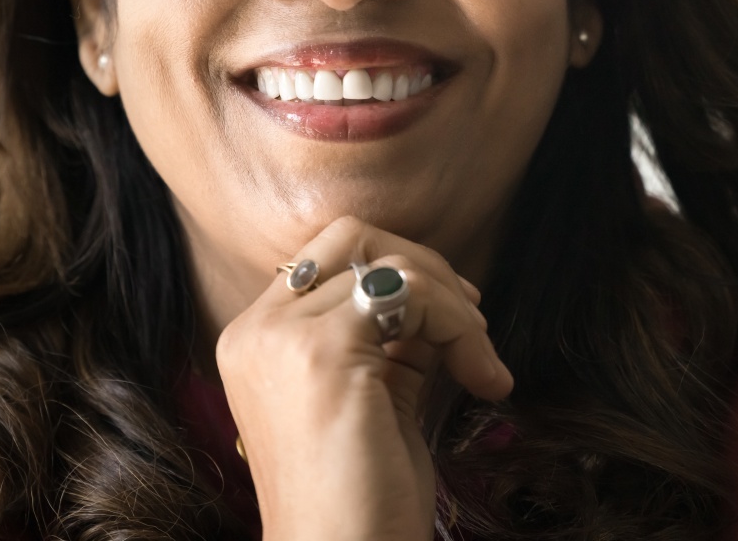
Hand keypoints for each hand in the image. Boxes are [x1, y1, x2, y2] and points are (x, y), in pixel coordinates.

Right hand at [216, 215, 512, 540]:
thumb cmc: (359, 500)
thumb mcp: (369, 397)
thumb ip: (385, 338)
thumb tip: (433, 293)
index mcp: (256, 337)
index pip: (328, 256)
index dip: (394, 269)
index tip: (449, 313)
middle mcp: (258, 327)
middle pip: (351, 237)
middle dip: (422, 265)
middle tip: (470, 320)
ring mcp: (283, 336)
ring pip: (390, 266)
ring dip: (453, 306)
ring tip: (481, 364)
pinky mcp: (322, 352)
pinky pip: (410, 294)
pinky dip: (457, 324)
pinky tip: (481, 377)